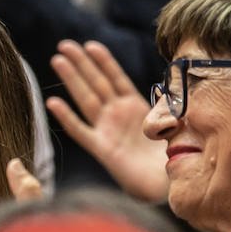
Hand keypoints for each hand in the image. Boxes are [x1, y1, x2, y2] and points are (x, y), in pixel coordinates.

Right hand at [48, 40, 166, 201]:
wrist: (168, 186)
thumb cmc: (173, 157)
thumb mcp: (176, 122)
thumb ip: (169, 103)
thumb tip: (173, 83)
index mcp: (136, 107)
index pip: (116, 78)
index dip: (104, 61)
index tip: (90, 45)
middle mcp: (118, 116)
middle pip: (96, 83)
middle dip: (81, 63)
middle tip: (64, 45)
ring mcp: (108, 130)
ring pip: (86, 99)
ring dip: (72, 79)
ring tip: (57, 60)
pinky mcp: (102, 149)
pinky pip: (81, 131)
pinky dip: (67, 117)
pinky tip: (53, 102)